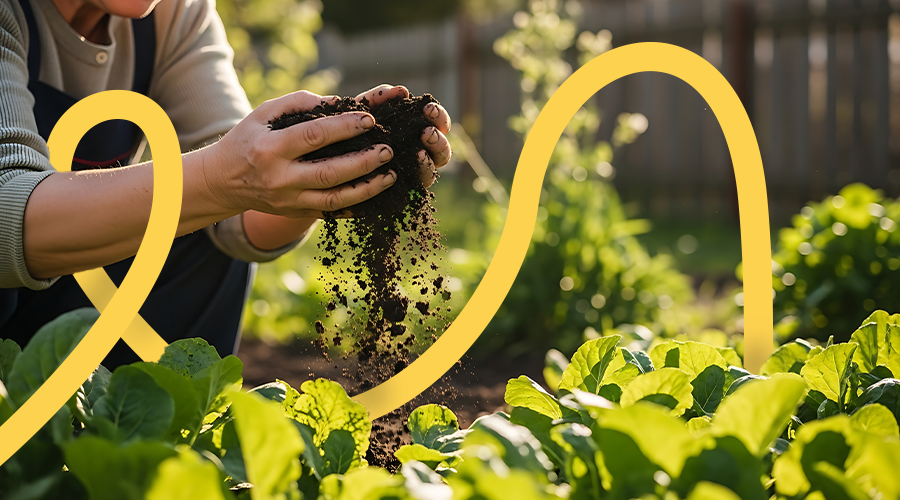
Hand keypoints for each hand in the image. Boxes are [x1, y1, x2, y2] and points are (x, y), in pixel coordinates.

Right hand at [204, 90, 396, 217]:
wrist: (222, 182)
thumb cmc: (247, 140)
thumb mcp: (263, 114)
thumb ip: (298, 103)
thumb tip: (338, 101)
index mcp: (271, 149)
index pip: (313, 136)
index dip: (344, 127)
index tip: (370, 119)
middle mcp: (280, 178)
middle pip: (329, 172)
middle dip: (363, 162)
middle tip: (387, 150)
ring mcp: (289, 200)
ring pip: (335, 199)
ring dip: (367, 189)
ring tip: (391, 176)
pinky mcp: (296, 213)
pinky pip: (332, 213)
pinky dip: (357, 206)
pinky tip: (377, 195)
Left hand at [354, 84, 451, 187]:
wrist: (323, 156)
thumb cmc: (344, 129)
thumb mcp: (359, 110)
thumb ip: (380, 98)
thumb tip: (402, 92)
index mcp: (416, 133)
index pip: (439, 126)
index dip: (440, 117)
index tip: (428, 108)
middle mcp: (418, 155)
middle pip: (441, 151)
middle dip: (438, 140)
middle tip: (426, 132)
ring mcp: (410, 175)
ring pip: (431, 172)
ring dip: (430, 159)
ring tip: (420, 151)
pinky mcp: (398, 192)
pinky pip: (413, 187)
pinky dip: (415, 175)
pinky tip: (403, 168)